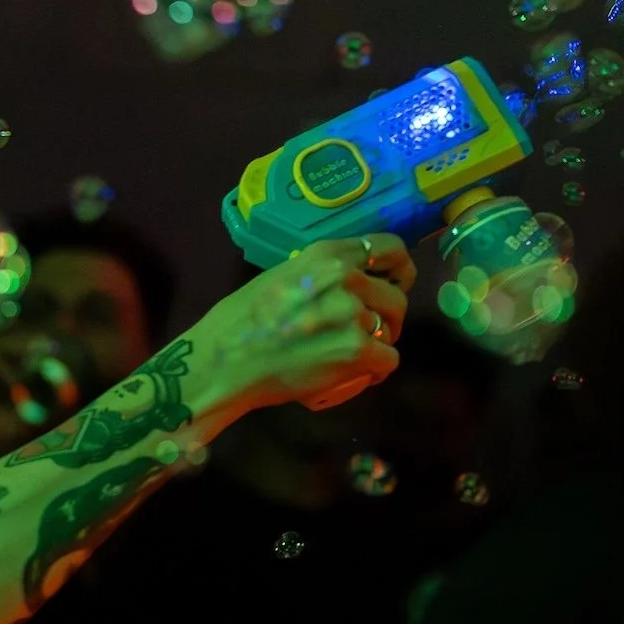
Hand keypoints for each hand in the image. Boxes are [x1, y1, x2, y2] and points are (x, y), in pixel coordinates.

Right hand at [193, 236, 412, 419]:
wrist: (224, 362)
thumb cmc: (239, 321)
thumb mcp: (281, 276)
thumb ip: (319, 275)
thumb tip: (344, 282)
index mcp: (328, 255)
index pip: (390, 248)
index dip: (399, 269)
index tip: (394, 283)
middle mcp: (347, 279)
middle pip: (396, 297)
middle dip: (387, 317)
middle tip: (367, 332)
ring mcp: (355, 315)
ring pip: (392, 331)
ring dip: (378, 344)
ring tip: (352, 355)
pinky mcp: (358, 351)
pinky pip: (389, 360)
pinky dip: (376, 370)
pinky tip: (357, 375)